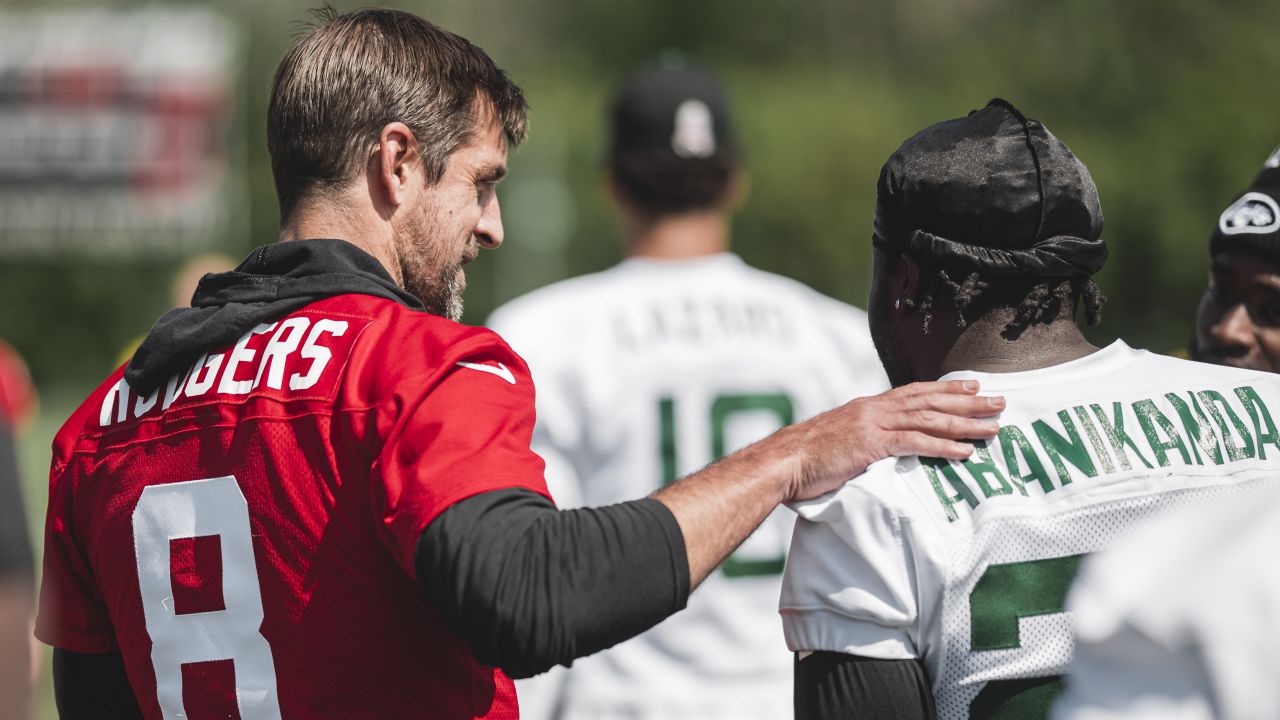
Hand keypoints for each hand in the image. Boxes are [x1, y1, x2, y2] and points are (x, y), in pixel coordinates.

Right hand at [785, 380, 1002, 501]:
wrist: (783, 462)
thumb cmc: (806, 458)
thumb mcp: (840, 440)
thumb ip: (863, 438)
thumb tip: (880, 448)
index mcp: (868, 407)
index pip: (914, 392)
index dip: (946, 389)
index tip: (973, 388)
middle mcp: (874, 409)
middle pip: (929, 400)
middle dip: (967, 402)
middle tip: (999, 402)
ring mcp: (873, 425)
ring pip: (928, 419)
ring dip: (965, 423)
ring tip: (993, 428)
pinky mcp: (871, 445)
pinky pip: (914, 443)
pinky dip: (943, 447)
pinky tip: (965, 452)